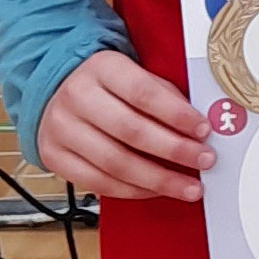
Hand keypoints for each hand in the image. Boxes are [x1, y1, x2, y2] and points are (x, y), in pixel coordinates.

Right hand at [38, 50, 213, 202]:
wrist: (54, 88)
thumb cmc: (105, 82)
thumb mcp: (133, 73)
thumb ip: (162, 94)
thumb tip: (198, 124)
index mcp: (103, 68)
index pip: (144, 93)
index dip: (177, 114)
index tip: (203, 130)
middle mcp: (78, 98)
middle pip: (131, 131)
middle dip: (174, 150)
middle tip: (204, 160)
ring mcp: (61, 130)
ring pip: (115, 163)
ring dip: (158, 179)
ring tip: (187, 186)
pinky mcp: (54, 157)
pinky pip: (97, 182)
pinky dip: (132, 190)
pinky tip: (155, 190)